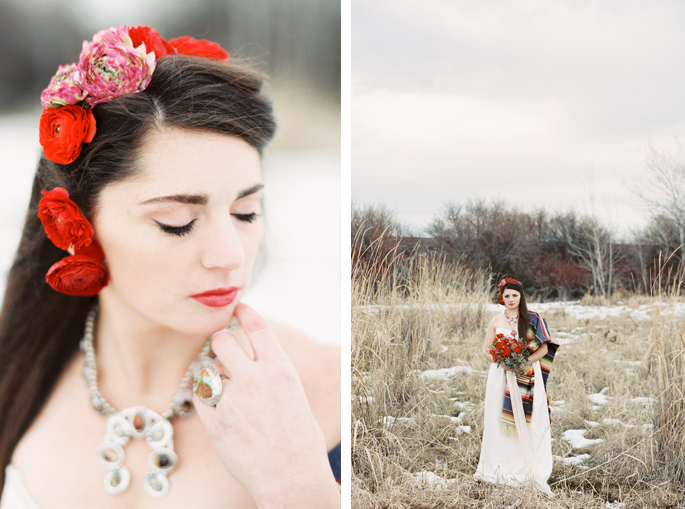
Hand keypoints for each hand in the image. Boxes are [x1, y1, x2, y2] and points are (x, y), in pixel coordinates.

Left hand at [193, 303, 339, 506]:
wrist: (291, 477)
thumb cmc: (299, 438)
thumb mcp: (293, 394)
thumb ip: (271, 372)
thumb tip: (251, 357)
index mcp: (281, 369)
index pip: (257, 326)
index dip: (244, 312)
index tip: (237, 308)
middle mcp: (255, 379)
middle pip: (222, 341)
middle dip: (220, 344)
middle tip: (224, 353)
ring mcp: (233, 401)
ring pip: (207, 371)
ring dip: (213, 376)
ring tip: (226, 391)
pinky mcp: (215, 422)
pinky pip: (199, 397)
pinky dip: (205, 399)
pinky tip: (217, 407)